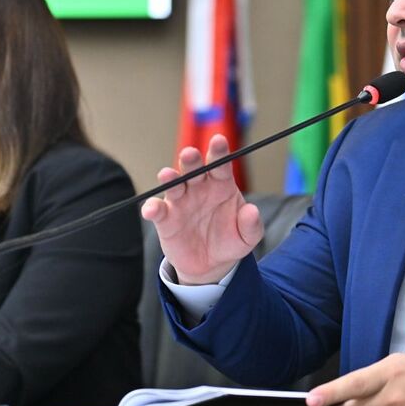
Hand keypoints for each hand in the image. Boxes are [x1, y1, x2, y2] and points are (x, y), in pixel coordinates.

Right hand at [140, 134, 263, 283]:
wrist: (210, 265)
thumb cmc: (229, 242)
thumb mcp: (247, 238)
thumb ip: (251, 225)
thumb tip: (252, 211)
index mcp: (221, 186)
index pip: (220, 165)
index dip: (219, 152)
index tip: (219, 140)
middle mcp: (198, 189)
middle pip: (193, 169)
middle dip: (191, 160)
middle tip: (190, 154)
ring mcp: (180, 202)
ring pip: (174, 185)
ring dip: (169, 178)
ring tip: (167, 175)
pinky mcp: (166, 220)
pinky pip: (158, 211)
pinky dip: (152, 208)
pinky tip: (152, 210)